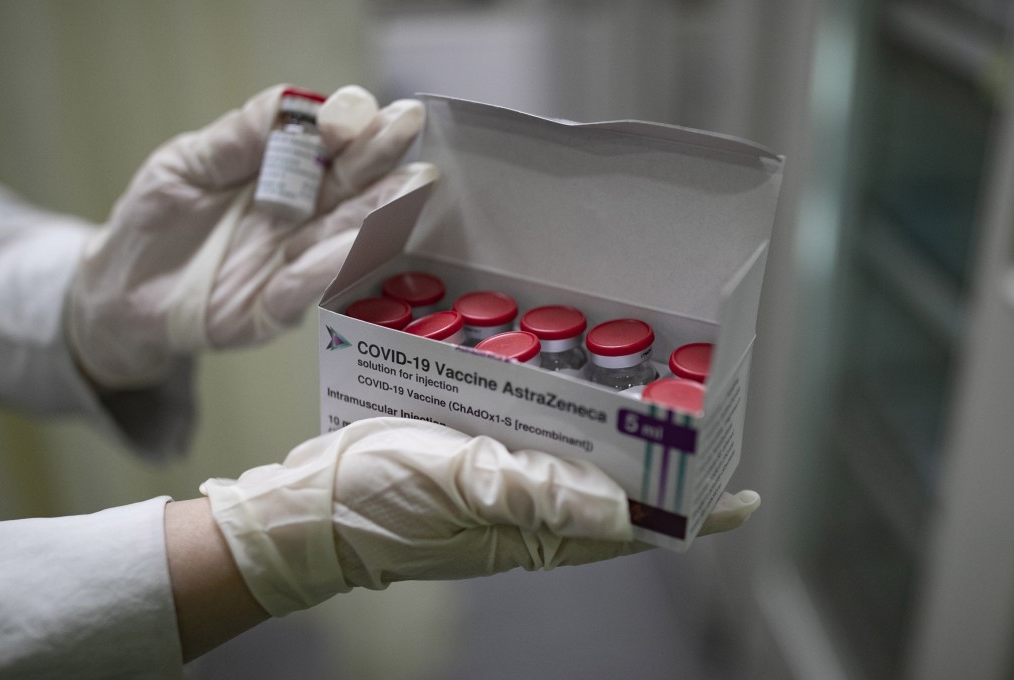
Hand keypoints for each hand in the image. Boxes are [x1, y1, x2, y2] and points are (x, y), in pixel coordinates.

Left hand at [67, 84, 435, 389]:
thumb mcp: (185, 165)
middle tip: (411, 128)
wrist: (122, 291)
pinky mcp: (277, 311)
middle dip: (381, 156)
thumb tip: (291, 105)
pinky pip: (304, 289)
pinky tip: (347, 247)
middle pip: (350, 184)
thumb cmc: (157, 221)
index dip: (345, 124)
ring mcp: (294, 263)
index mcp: (284, 174)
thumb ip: (236, 139)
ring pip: (344, 235)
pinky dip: (323, 267)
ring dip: (378, 211)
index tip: (355, 113)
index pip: (328, 144)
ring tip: (412, 185)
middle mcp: (302, 217)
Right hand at [199, 417, 758, 616]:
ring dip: (612, 440)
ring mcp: (502, 494)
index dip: (688, 514)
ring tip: (644, 399)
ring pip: (575, 469)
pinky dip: (557, 425)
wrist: (309, 508)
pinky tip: (559, 394)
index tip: (740, 499)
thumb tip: (620, 504)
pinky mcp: (475, 471)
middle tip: (694, 420)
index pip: (632, 527)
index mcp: (536, 529)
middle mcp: (529, 516)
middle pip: (614, 495)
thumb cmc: (377, 503)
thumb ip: (536, 489)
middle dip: (659, 464)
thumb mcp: (459, 486)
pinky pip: (532, 450)